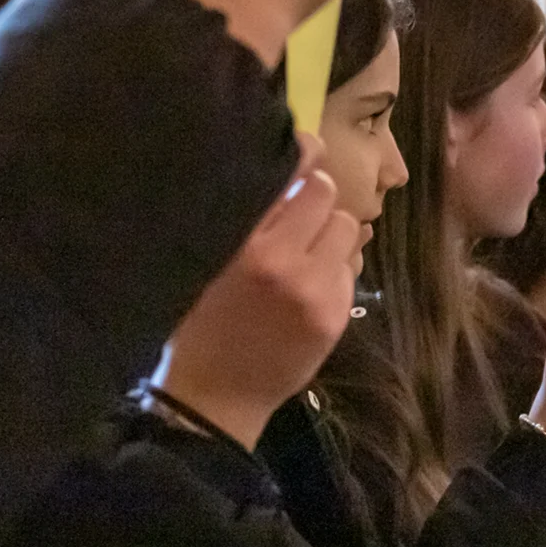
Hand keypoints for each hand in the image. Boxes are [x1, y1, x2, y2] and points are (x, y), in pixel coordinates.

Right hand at [154, 152, 363, 446]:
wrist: (213, 396)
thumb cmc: (196, 320)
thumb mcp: (202, 257)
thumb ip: (241, 215)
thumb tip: (282, 165)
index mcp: (242, 241)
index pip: (296, 171)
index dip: (305, 152)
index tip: (303, 150)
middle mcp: (283, 259)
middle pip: (327, 192)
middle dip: (315, 198)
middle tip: (296, 216)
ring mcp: (315, 289)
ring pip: (346, 228)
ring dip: (329, 233)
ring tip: (304, 251)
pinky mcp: (334, 314)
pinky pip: (350, 268)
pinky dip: (335, 268)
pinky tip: (309, 285)